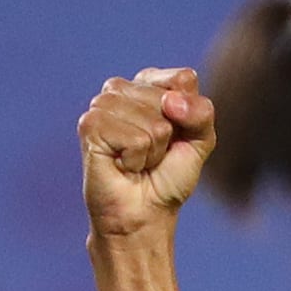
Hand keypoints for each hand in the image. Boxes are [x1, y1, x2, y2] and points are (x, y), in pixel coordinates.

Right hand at [80, 67, 214, 237]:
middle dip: (170, 135)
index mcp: (149, 85)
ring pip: (153, 121)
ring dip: (153, 149)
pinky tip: (123, 164)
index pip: (183, 79)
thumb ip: (201, 112)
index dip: (189, 115)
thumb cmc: (169, 174)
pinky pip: (135, 138)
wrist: (145, 211)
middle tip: (153, 153)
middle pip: (168, 99)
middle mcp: (121, 89)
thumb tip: (171, 101)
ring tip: (138, 159)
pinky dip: (137, 158)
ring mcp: (102, 105)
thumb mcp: (200, 140)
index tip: (176, 136)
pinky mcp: (89, 125)